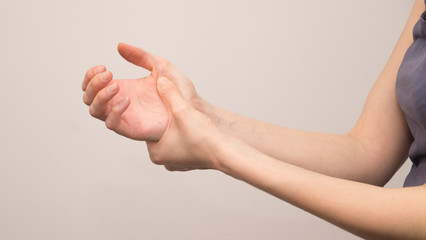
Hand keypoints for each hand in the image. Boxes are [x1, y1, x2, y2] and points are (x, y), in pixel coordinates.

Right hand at [82, 43, 198, 140]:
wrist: (193, 107)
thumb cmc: (180, 90)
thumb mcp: (159, 66)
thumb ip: (140, 56)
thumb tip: (120, 46)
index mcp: (123, 88)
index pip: (93, 85)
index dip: (91, 76)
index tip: (103, 67)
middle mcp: (120, 102)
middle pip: (89, 98)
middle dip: (92, 84)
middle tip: (108, 74)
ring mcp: (125, 116)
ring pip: (96, 111)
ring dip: (99, 96)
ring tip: (116, 86)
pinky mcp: (132, 128)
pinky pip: (112, 124)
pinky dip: (114, 111)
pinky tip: (126, 100)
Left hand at [146, 76, 223, 170]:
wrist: (226, 153)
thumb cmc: (203, 138)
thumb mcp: (181, 110)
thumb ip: (170, 94)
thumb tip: (161, 81)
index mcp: (156, 153)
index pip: (148, 128)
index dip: (155, 114)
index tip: (162, 106)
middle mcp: (166, 160)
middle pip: (161, 132)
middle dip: (167, 120)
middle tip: (175, 110)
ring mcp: (179, 162)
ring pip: (174, 137)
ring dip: (179, 126)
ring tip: (188, 117)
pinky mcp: (192, 160)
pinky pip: (185, 143)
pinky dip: (189, 134)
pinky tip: (197, 127)